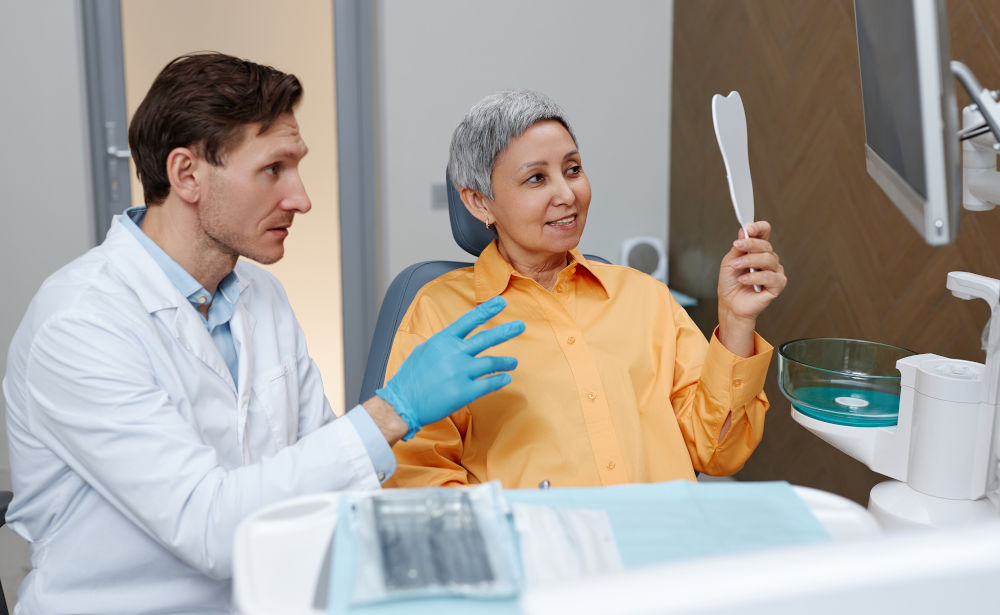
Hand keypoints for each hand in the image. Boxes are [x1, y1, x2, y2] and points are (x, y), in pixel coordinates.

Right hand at [376, 296, 525, 438]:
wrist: (402, 403)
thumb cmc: (410, 378)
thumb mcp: (424, 351)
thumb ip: (443, 344)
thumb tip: (455, 340)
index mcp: (443, 340)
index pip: (469, 320)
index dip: (487, 310)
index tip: (502, 302)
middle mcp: (453, 353)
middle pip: (486, 338)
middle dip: (506, 331)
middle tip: (521, 326)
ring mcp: (460, 372)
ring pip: (491, 363)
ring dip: (505, 362)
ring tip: (513, 362)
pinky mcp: (464, 392)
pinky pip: (488, 383)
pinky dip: (499, 380)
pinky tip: (505, 378)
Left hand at [716, 221, 785, 355]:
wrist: (730, 304)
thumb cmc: (730, 284)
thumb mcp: (730, 261)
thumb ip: (738, 247)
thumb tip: (744, 231)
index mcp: (758, 251)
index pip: (765, 233)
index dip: (759, 228)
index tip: (748, 227)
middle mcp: (769, 259)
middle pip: (766, 245)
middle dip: (750, 244)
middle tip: (737, 247)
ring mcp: (775, 272)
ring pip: (768, 259)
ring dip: (749, 261)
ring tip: (736, 268)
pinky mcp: (777, 285)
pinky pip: (770, 277)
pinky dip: (754, 277)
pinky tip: (744, 280)